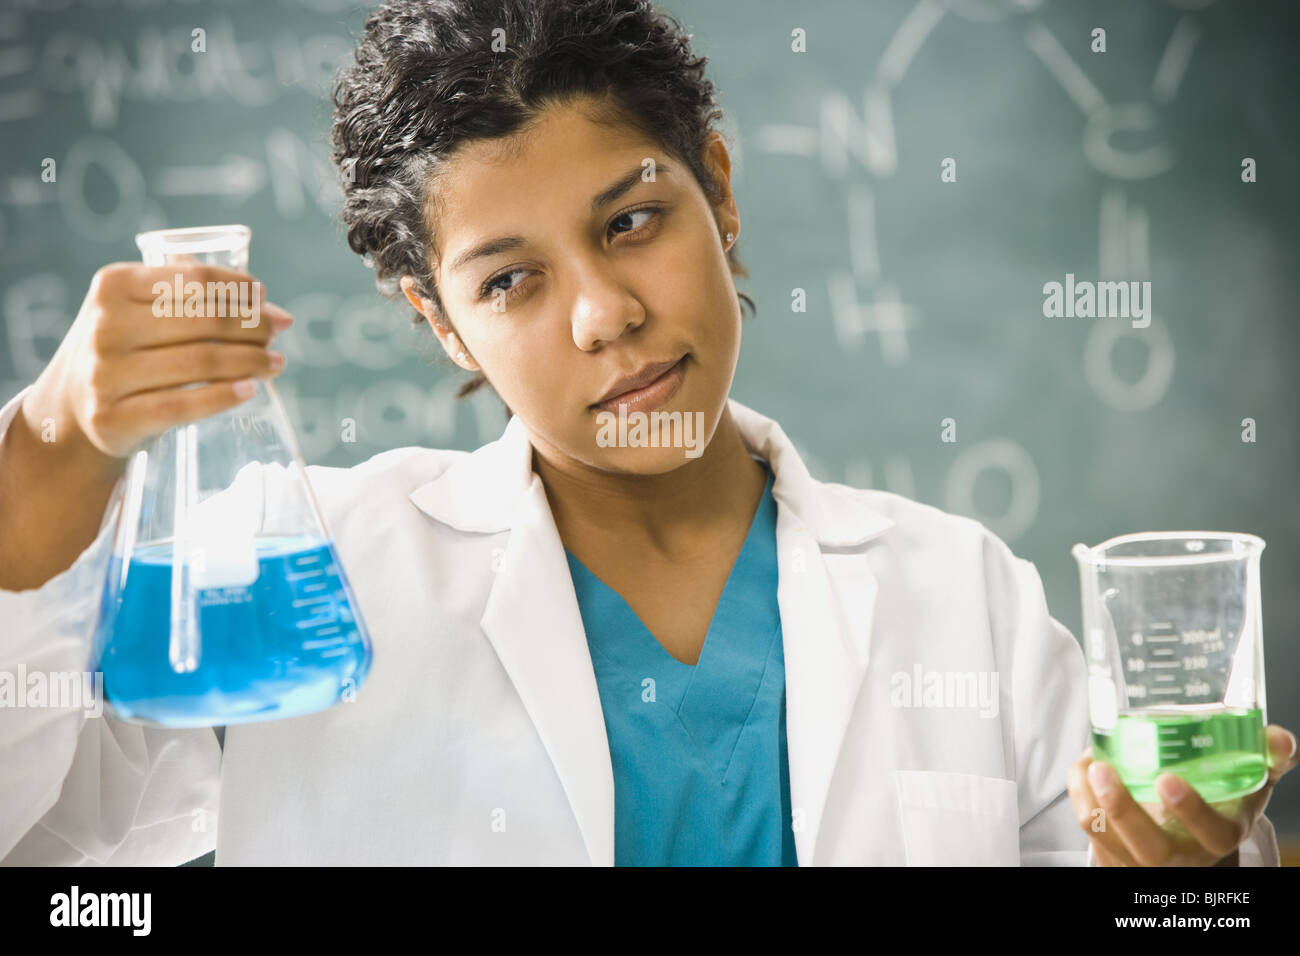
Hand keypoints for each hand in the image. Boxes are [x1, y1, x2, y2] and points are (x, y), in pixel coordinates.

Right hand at [23, 262, 291, 473]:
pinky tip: (250, 389)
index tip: (265, 299)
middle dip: (252, 326)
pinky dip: (224, 396)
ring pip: (200, 362)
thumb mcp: (135, 306)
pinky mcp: (113, 418)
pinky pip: (183, 406)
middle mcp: (105, 326)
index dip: (238, 288)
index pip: (193, 279)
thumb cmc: (122, 347)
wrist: (70, 406)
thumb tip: (263, 298)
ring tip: (275, 362)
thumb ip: (186, 290)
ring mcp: (105, 374)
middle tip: (276, 334)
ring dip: (250, 362)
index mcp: (113, 286)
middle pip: (204, 321)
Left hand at [1067, 724, 1296, 865]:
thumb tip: (1278, 738)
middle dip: (1123, 809)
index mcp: (1219, 835)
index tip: (1167, 778)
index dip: (1190, 811)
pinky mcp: (1112, 853)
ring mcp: (1142, 858)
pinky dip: (1079, 795)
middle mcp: (1182, 855)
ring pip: (1109, 839)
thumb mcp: (1248, 781)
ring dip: (1091, 799)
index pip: (1212, 834)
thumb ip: (1266, 757)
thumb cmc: (1220, 800)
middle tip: (1104, 768)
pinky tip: (1082, 768)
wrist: (1189, 832)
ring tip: (1089, 761)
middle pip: (1151, 848)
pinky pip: (1089, 831)